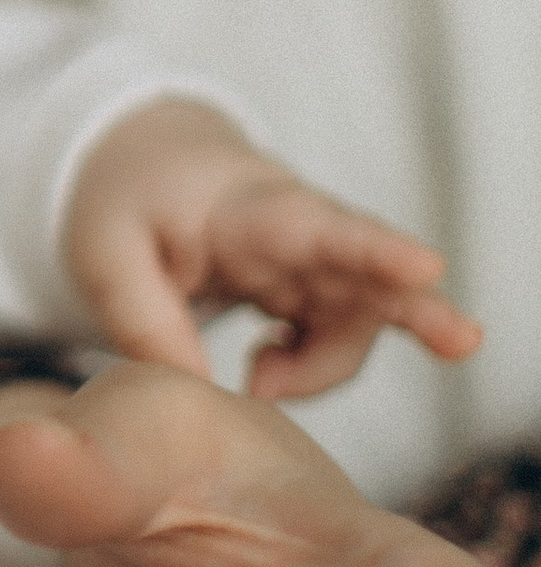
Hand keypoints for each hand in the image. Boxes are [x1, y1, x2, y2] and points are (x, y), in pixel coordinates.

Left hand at [62, 98, 479, 396]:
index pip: (318, 225)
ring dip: (324, 368)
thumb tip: (201, 398)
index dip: (373, 248)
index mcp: (246, 210)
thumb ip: (144, 322)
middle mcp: (297, 232)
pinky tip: (261, 373)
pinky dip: (310, 369)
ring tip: (255, 382)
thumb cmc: (126, 201)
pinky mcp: (314, 291)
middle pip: (368, 270)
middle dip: (419, 306)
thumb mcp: (103, 255)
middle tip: (462, 340)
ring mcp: (313, 263)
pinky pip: (337, 339)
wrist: (145, 169)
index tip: (426, 266)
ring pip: (355, 321)